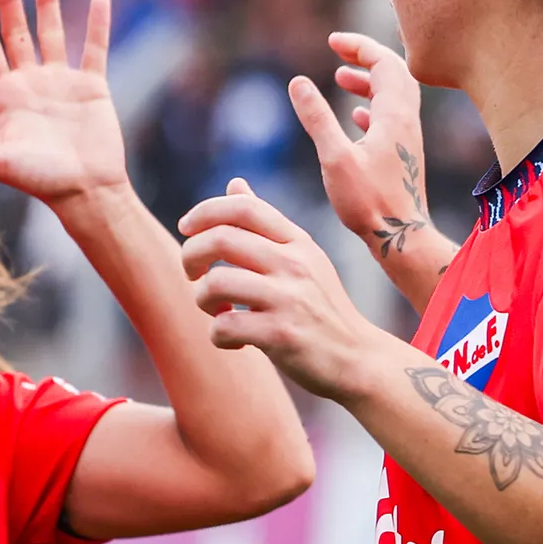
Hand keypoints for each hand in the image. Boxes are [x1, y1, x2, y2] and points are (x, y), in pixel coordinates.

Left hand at [0, 0, 126, 212]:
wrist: (86, 192)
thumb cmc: (40, 181)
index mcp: (7, 97)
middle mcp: (32, 84)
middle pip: (18, 34)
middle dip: (10, 3)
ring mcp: (63, 83)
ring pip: (53, 33)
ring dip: (48, 3)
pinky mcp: (92, 88)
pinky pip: (95, 49)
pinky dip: (98, 25)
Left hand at [179, 179, 373, 400]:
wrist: (357, 359)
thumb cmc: (321, 309)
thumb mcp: (302, 258)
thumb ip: (266, 226)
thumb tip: (235, 184)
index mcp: (297, 242)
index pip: (243, 208)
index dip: (204, 211)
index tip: (186, 228)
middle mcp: (294, 264)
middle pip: (220, 239)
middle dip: (190, 255)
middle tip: (193, 275)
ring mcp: (289, 299)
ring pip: (215, 283)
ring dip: (202, 299)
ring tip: (218, 311)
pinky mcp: (281, 335)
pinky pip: (224, 326)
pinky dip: (218, 336)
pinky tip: (235, 339)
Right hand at [288, 32, 429, 257]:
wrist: (401, 237)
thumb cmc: (369, 202)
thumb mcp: (334, 157)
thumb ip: (317, 118)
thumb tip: (298, 81)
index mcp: (394, 114)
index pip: (383, 61)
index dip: (358, 46)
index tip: (333, 42)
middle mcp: (406, 121)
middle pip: (394, 72)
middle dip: (367, 56)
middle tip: (340, 51)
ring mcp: (407, 138)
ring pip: (394, 95)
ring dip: (370, 81)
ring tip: (343, 78)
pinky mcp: (403, 155)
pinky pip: (392, 118)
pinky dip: (373, 106)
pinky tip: (356, 116)